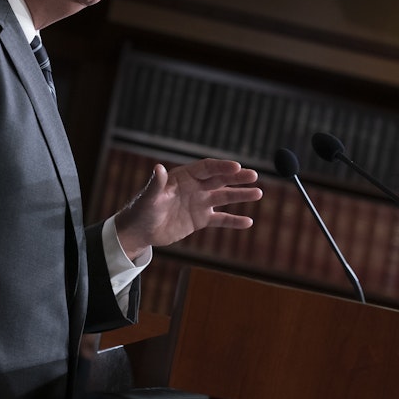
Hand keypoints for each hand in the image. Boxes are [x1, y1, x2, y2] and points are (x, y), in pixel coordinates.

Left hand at [114, 158, 261, 259]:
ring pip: (224, 197)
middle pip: (220, 179)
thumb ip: (156, 184)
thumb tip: (158, 168)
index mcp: (183, 177)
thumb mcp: (149, 197)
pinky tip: (248, 222)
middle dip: (237, 178)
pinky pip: (221, 219)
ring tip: (258, 193)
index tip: (236, 167)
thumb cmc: (141, 210)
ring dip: (240, 195)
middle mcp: (195, 187)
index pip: (206, 168)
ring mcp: (199, 203)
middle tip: (254, 175)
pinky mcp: (200, 219)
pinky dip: (234, 220)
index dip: (221, 167)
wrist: (140, 231)